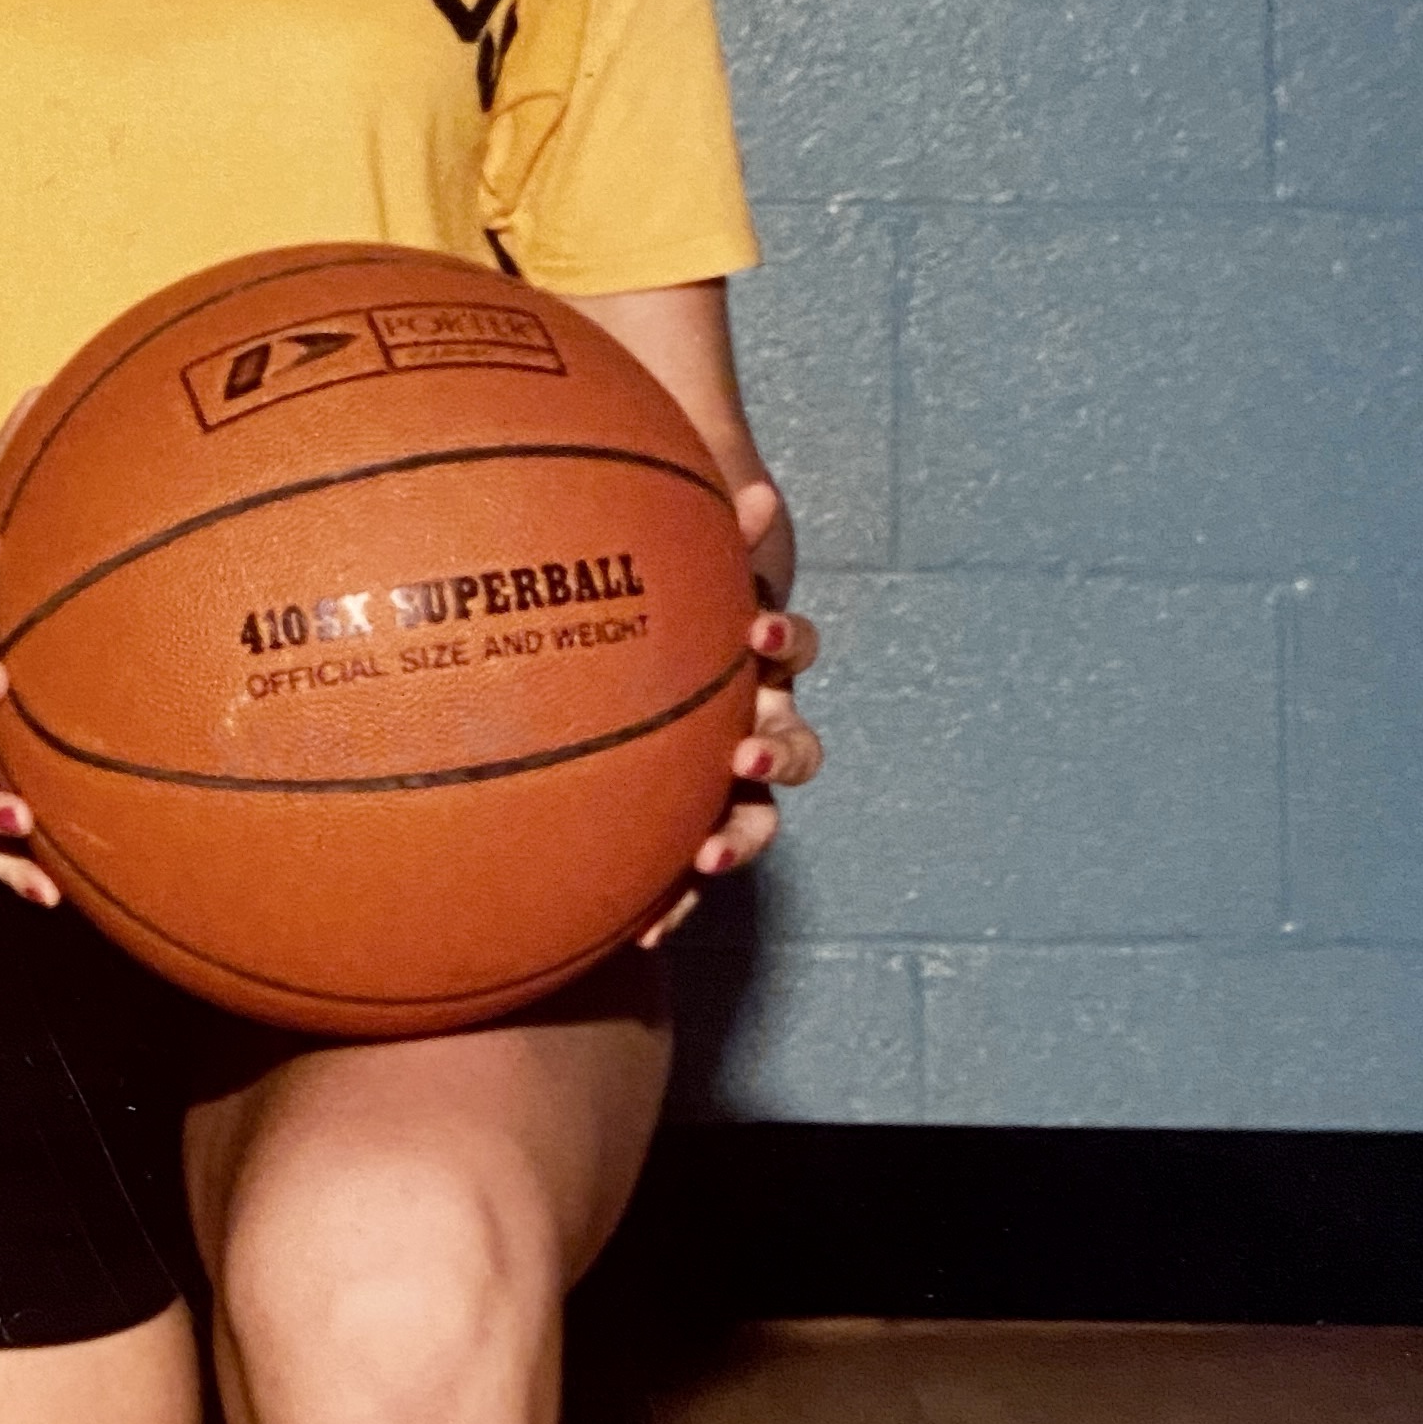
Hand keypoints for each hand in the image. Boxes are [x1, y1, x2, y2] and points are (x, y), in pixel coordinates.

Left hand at [635, 477, 821, 948]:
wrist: (629, 646)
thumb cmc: (651, 594)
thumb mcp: (678, 563)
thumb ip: (713, 531)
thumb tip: (759, 490)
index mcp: (755, 655)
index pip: (794, 647)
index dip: (788, 639)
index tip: (762, 630)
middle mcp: (753, 717)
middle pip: (793, 745)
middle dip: (776, 756)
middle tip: (743, 755)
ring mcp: (722, 778)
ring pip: (752, 816)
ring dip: (736, 838)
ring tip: (705, 858)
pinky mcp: (684, 825)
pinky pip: (684, 867)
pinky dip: (673, 897)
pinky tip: (640, 934)